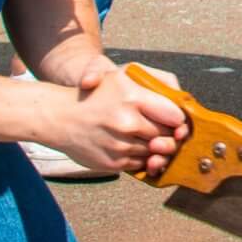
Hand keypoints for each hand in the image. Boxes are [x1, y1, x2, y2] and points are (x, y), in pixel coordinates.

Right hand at [46, 54, 187, 177]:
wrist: (59, 116)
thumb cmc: (96, 93)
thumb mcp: (123, 76)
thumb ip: (156, 83)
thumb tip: (181, 103)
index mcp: (133, 98)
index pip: (176, 117)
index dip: (179, 120)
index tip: (176, 120)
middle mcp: (128, 123)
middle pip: (167, 136)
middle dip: (168, 135)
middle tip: (162, 130)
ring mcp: (120, 145)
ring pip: (154, 152)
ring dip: (154, 147)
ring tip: (141, 136)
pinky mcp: (113, 163)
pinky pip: (140, 165)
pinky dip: (140, 158)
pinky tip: (130, 145)